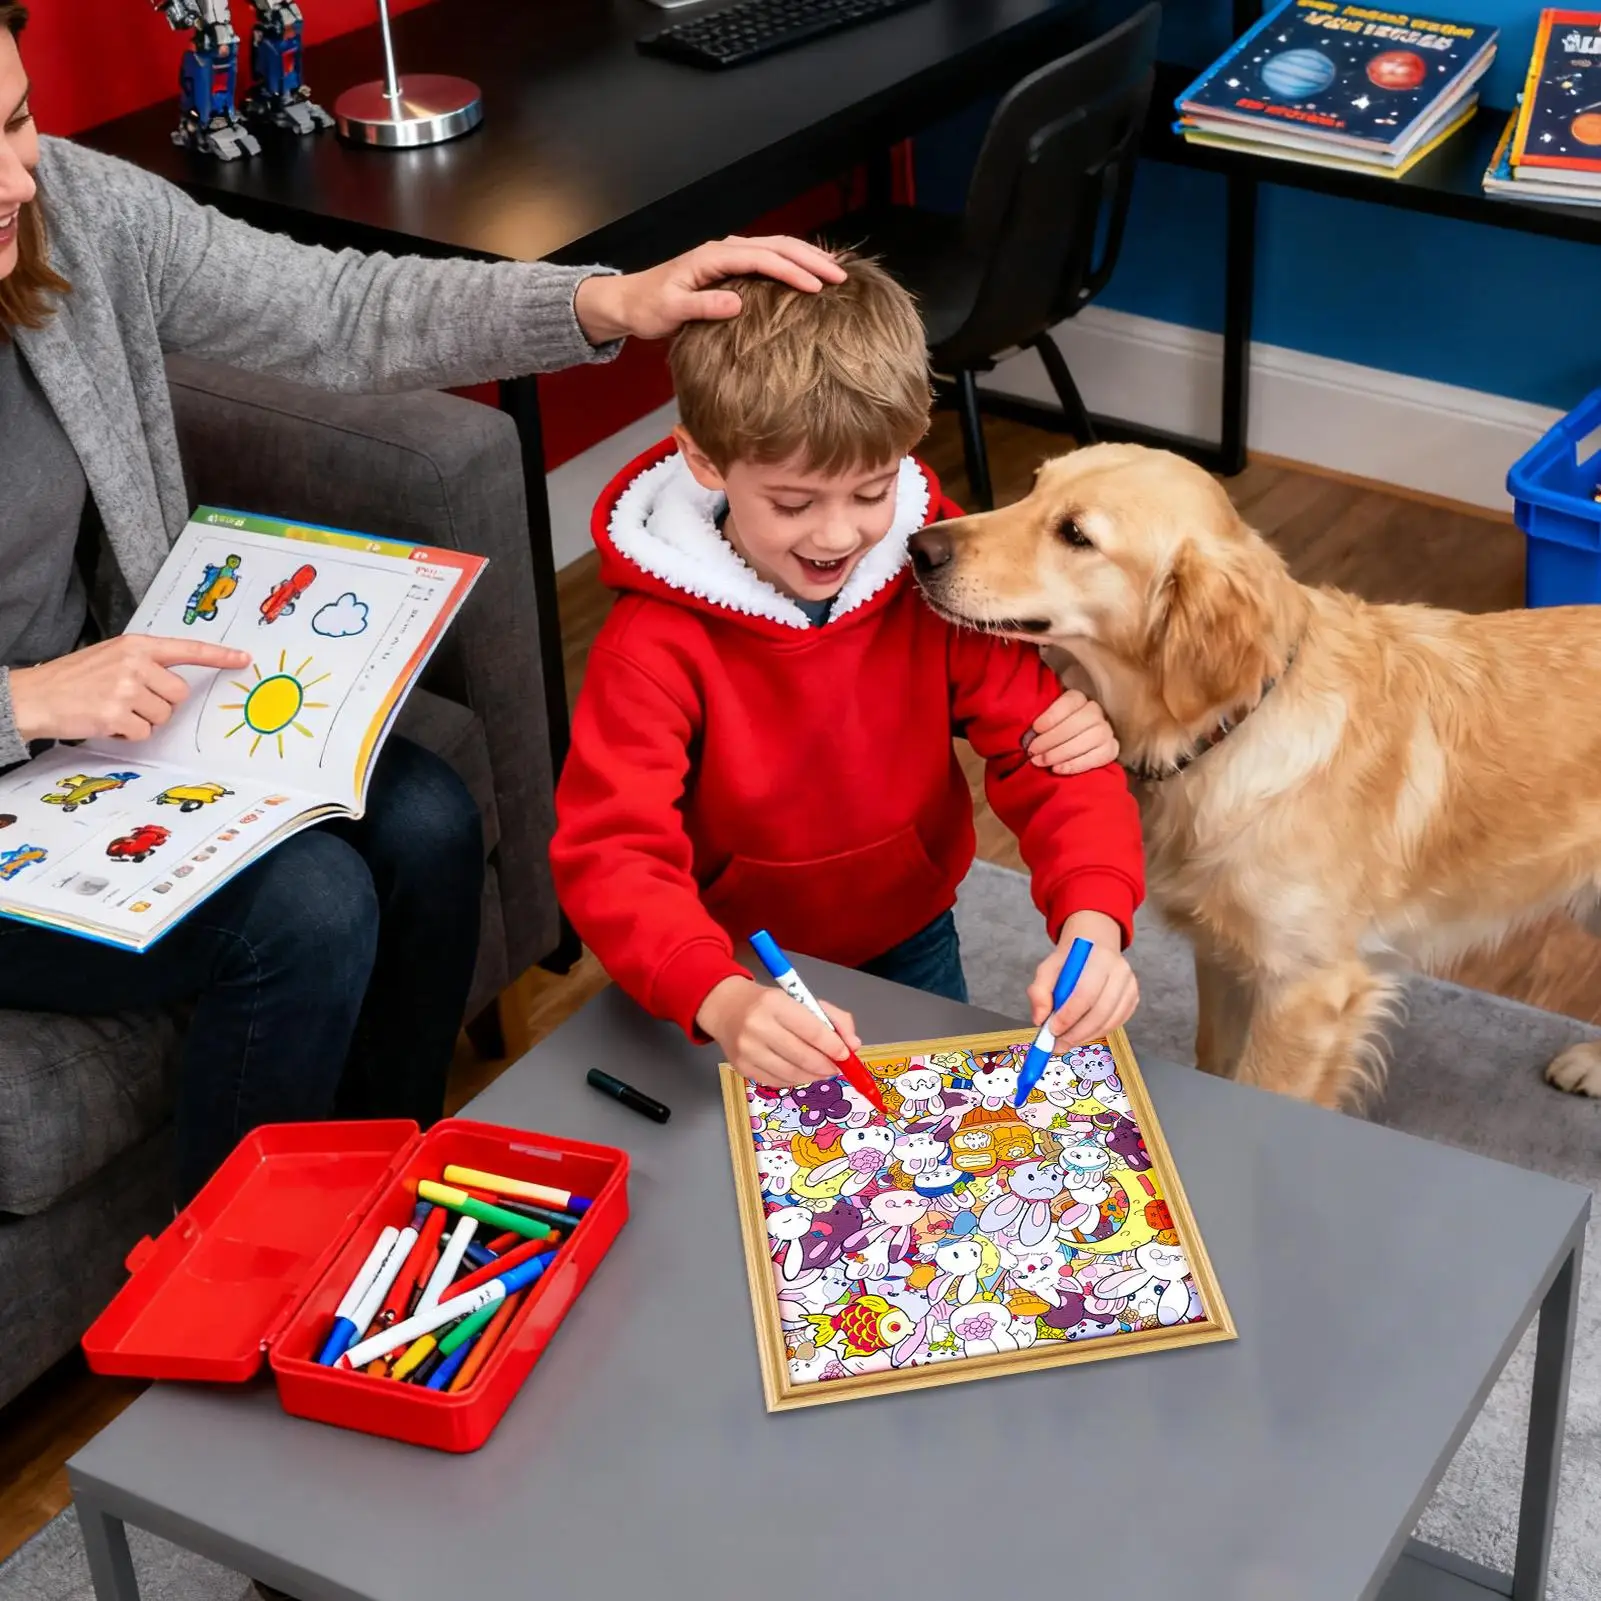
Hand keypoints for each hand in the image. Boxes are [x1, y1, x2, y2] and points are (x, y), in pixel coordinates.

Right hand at [9, 636, 251, 742]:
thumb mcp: (112, 657)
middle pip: (179, 694)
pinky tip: (106, 721)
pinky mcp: (117, 713)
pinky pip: (144, 732)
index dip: (219, 656)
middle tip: (130, 701)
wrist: (34, 695)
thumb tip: (177, 684)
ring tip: (113, 709)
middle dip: (160, 704)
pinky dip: (128, 733)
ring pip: (163, 716)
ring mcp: (126, 688)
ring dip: (142, 720)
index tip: (244, 659)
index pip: (187, 649)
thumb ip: (145, 663)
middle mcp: (135, 663)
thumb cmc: (75, 679)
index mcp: (137, 646)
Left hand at [573, 235, 846, 343]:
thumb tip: (738, 303)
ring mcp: (729, 254)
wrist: (630, 300)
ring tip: (836, 270)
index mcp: (713, 256)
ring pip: (777, 247)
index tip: (816, 287)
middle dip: (811, 259)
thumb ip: (703, 306)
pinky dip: (793, 261)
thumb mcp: (672, 311)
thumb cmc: (649, 307)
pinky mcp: (731, 265)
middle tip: (841, 276)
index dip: (791, 272)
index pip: (761, 258)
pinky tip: (810, 271)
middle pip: (777, 245)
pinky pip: (769, 257)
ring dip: (807, 257)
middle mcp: (724, 248)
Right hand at [698, 975, 862, 1088]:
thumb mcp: (801, 999)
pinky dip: (795, 1080)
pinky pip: (777, 1082)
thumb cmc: (768, 1003)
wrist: (724, 1008)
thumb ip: (833, 1018)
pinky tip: (802, 1073)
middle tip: (837, 1067)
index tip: (846, 1054)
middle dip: (826, 1066)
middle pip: (802, 1056)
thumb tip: (854, 1045)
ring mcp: (747, 1050)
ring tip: (823, 1071)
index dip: (833, 1046)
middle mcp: (757, 1027)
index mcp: (774, 1003)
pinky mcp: (741, 1068)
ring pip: (791, 1073)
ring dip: (814, 1076)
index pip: (811, 1030)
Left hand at [1023, 689, 1117, 773]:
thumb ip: (1039, 723)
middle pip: (1082, 720)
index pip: (1072, 700)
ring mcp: (1107, 730)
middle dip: (1054, 737)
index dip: (1054, 714)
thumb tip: (1027, 732)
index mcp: (1079, 698)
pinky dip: (1077, 764)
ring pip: (1093, 737)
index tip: (1036, 728)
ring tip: (1042, 761)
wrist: (1067, 748)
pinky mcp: (1112, 749)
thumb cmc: (1049, 732)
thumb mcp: (1043, 722)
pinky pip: (1101, 756)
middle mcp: (1097, 712)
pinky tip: (1058, 769)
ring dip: (1064, 752)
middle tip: (1033, 750)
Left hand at [1028, 911, 1138, 1048]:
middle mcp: (1120, 971)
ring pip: (1109, 1021)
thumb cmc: (1069, 962)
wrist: (1094, 948)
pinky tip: (1081, 1034)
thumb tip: (1040, 1019)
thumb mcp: (1047, 969)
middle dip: (1077, 1033)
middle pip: (1101, 1011)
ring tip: (1066, 1042)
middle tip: (1058, 1044)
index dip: (1069, 1016)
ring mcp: (1130, 986)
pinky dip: (1097, 1033)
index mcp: (1099, 958)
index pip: (1085, 993)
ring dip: (1086, 1036)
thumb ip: (1039, 992)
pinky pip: (1116, 1024)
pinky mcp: (1133, 1000)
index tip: (1052, 1030)